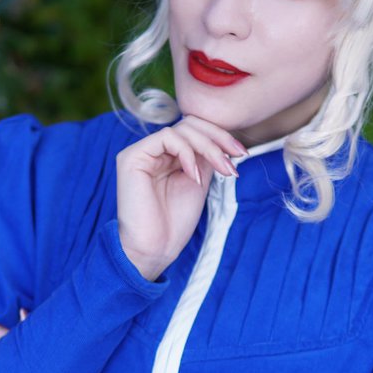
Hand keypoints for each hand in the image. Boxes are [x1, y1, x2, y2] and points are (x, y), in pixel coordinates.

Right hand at [116, 116, 246, 280]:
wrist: (156, 248)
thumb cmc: (175, 222)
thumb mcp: (199, 181)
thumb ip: (206, 157)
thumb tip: (222, 138)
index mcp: (168, 155)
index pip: (195, 130)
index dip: (220, 136)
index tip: (241, 154)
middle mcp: (153, 150)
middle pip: (190, 124)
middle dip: (218, 138)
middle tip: (235, 158)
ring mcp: (141, 152)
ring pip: (181, 129)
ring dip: (208, 148)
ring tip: (221, 170)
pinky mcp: (132, 157)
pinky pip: (166, 138)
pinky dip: (187, 153)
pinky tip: (195, 176)